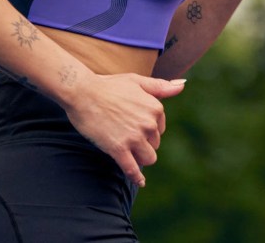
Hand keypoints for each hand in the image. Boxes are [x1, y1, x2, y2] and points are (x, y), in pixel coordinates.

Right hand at [62, 73, 185, 186]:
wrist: (82, 92)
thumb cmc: (108, 85)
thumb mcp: (136, 81)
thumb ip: (160, 86)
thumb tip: (182, 85)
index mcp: (155, 108)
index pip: (160, 129)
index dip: (148, 130)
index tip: (133, 125)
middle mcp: (148, 124)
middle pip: (154, 144)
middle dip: (143, 142)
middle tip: (124, 134)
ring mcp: (134, 137)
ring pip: (148, 158)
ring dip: (140, 158)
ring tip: (128, 152)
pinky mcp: (119, 149)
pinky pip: (132, 169)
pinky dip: (136, 177)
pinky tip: (140, 182)